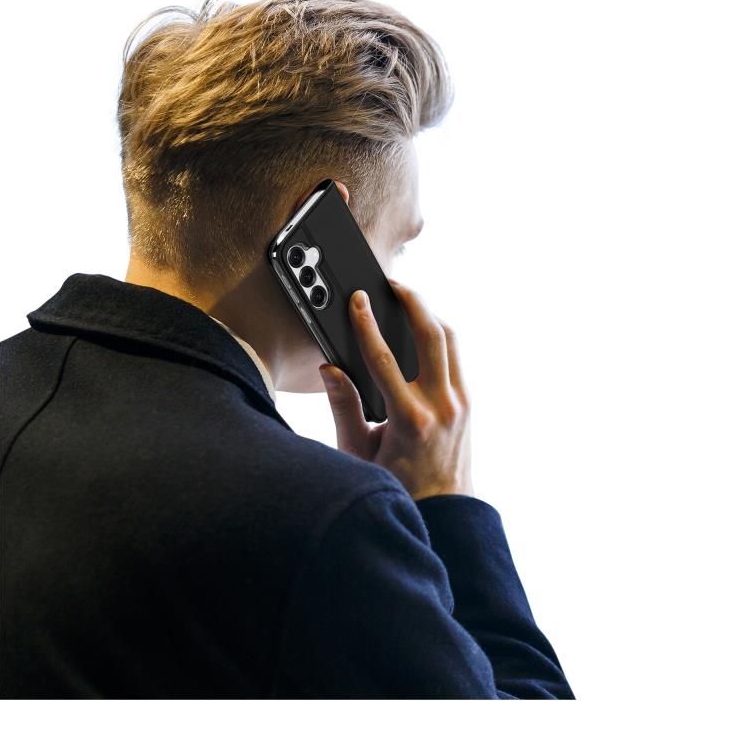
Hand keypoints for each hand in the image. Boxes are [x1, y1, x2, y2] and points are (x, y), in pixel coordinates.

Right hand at [318, 280, 473, 501]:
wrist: (444, 513)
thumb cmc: (397, 488)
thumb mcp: (359, 454)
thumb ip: (344, 408)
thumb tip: (330, 369)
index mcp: (410, 421)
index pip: (384, 359)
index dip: (367, 325)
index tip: (357, 300)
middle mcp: (441, 406)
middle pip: (432, 336)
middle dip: (412, 302)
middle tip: (393, 285)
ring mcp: (460, 403)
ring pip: (451, 341)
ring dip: (429, 315)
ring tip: (407, 301)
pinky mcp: (467, 404)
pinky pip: (455, 357)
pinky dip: (439, 337)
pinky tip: (421, 331)